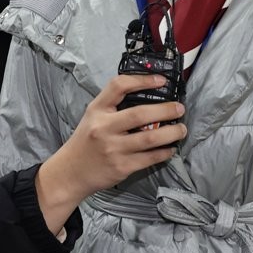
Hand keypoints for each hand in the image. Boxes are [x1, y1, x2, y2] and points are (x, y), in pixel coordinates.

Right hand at [35, 75, 185, 233]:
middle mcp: (104, 128)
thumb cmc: (87, 141)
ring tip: (182, 130)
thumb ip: (114, 104)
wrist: (70, 172)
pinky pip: (150, 158)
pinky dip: (164, 152)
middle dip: (166, 110)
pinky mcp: (122, 167)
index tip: (162, 81)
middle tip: (180, 108)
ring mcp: (113, 149)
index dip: (142, 80)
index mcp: (97, 110)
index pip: (119, 86)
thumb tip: (148, 94)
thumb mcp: (93, 116)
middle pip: (140, 114)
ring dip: (172, 133)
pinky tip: (170, 148)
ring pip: (150, 139)